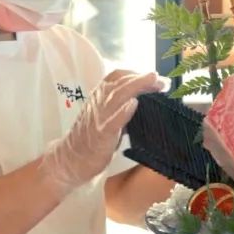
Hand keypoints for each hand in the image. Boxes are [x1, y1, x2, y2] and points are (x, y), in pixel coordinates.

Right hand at [39, 70, 161, 193]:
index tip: (155, 77)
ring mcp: (99, 118)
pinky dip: (123, 111)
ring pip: (117, 96)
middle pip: (121, 83)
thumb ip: (122, 107)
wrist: (69, 159)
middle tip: (163, 81)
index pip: (118, 76)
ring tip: (154, 83)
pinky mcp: (100, 135)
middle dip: (143, 79)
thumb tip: (146, 101)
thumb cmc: (91, 139)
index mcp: (99, 96)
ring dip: (137, 87)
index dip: (137, 73)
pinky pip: (112, 121)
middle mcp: (98, 102)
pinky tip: (134, 104)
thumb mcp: (107, 118)